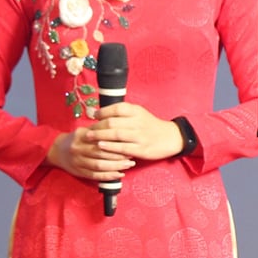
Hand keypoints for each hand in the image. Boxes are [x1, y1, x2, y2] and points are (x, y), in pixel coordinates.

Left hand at [48, 104, 181, 180]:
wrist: (170, 138)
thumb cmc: (150, 125)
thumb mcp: (139, 113)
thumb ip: (122, 113)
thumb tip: (99, 113)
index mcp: (137, 111)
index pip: (116, 108)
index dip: (103, 112)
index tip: (94, 116)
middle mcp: (138, 122)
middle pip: (112, 122)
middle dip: (97, 127)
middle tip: (87, 130)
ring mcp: (140, 136)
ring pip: (115, 135)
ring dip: (100, 136)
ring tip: (89, 138)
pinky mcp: (141, 149)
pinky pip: (122, 148)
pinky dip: (110, 147)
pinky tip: (101, 146)